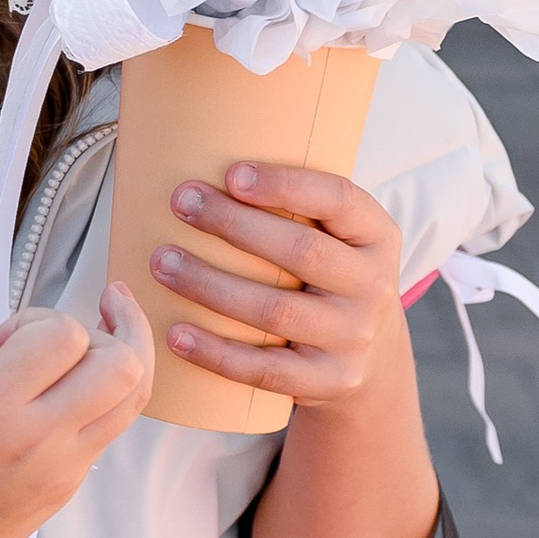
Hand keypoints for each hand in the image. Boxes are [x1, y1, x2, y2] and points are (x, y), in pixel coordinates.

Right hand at [0, 218, 152, 537]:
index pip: (63, 334)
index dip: (38, 321)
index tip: (0, 345)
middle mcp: (31, 438)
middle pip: (119, 363)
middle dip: (100, 332)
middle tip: (65, 332)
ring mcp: (58, 468)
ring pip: (133, 397)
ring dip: (122, 360)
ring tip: (98, 340)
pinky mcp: (68, 488)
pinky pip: (114, 429)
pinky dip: (104, 399)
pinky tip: (68, 391)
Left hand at [152, 161, 408, 409]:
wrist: (371, 363)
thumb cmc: (328, 279)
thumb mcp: (337, 239)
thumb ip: (295, 207)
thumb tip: (196, 156)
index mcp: (377, 236)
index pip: (339, 199)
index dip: (286, 186)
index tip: (231, 173)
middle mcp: (374, 286)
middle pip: (300, 251)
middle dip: (233, 225)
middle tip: (180, 203)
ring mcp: (353, 338)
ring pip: (274, 311)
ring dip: (209, 285)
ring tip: (160, 262)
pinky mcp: (327, 381)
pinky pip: (266, 371)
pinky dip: (216, 353)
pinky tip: (175, 334)